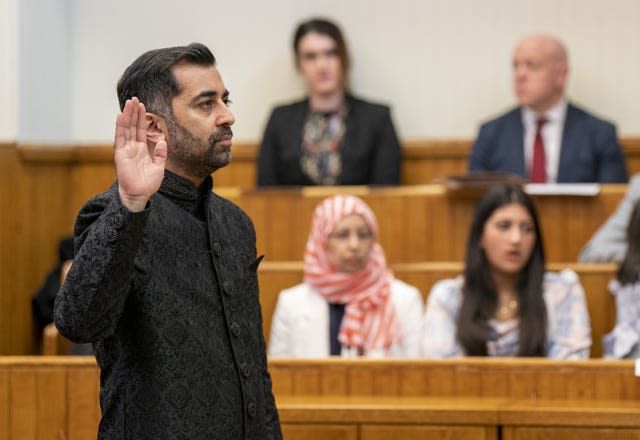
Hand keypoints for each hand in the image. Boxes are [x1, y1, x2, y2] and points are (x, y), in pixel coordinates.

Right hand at [114, 97, 166, 211]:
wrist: (140, 195)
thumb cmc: (148, 184)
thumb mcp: (159, 167)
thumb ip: (161, 155)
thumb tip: (163, 141)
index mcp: (141, 150)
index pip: (140, 130)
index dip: (141, 118)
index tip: (142, 106)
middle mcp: (132, 148)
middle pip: (132, 126)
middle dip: (134, 112)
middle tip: (134, 98)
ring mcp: (126, 150)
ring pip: (126, 129)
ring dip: (127, 115)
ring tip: (129, 102)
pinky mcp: (121, 154)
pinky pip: (120, 138)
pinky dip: (120, 126)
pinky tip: (120, 116)